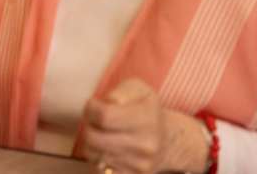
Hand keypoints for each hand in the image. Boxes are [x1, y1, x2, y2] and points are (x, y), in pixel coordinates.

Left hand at [80, 78, 208, 173]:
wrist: (168, 141)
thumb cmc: (146, 109)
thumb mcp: (138, 90)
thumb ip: (122, 91)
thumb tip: (109, 101)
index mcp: (146, 119)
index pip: (104, 116)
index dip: (91, 108)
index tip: (94, 104)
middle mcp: (145, 145)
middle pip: (94, 138)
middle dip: (88, 125)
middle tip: (94, 120)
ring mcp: (139, 165)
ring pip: (93, 154)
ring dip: (90, 142)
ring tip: (101, 132)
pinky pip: (101, 170)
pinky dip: (98, 158)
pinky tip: (107, 148)